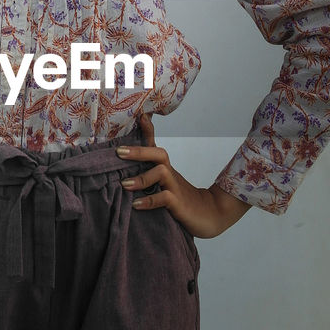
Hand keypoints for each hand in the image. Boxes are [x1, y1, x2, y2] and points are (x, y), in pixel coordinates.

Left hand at [116, 112, 249, 237]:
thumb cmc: (181, 199)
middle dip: (139, 151)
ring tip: (124, 184)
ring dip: (141, 178)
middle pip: (158, 154)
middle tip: (119, 152)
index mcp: (165, 168)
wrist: (210, 214)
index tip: (138, 116)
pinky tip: (136, 204)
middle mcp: (170, 174)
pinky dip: (149, 201)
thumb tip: (120, 176)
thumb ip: (145, 177)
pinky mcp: (178, 203)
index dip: (146, 130)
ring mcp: (175, 187)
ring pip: (161, 173)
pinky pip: (164, 198)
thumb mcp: (162, 186)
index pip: (154, 145)